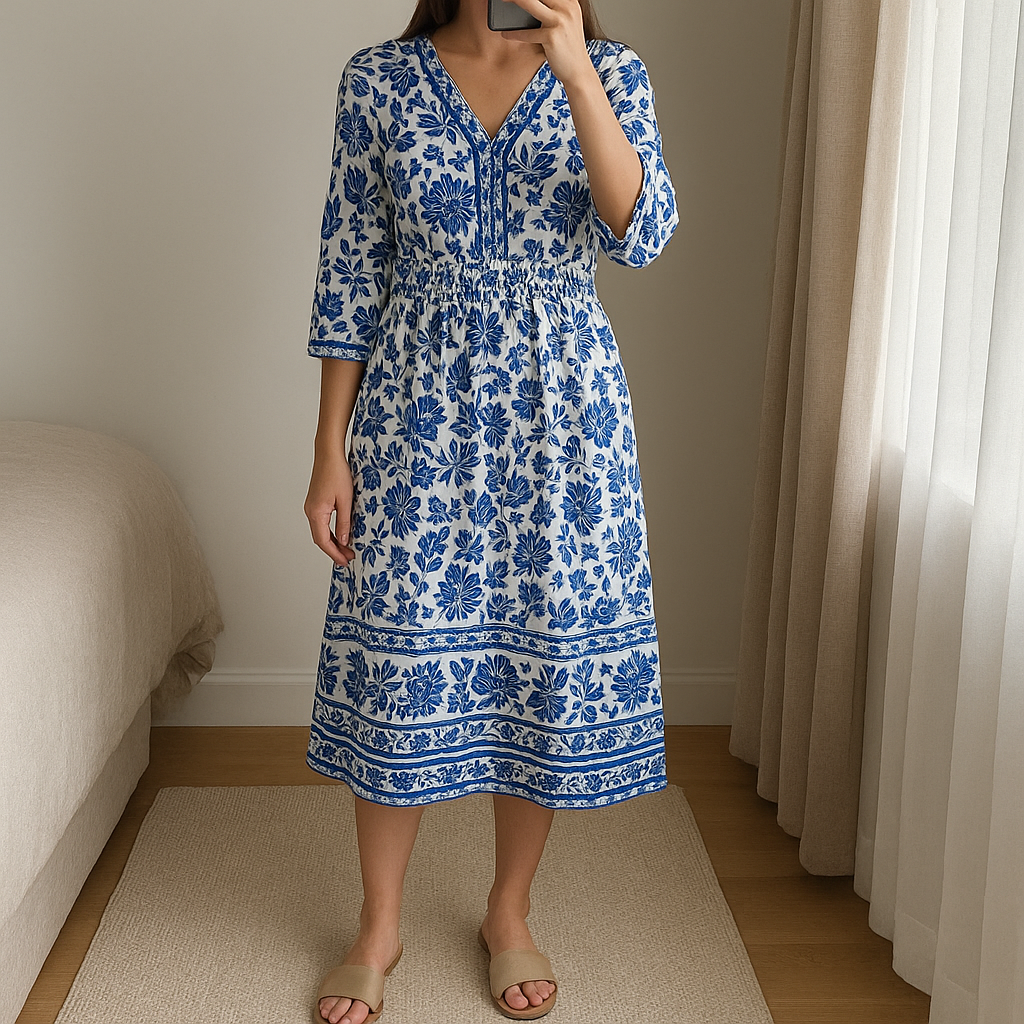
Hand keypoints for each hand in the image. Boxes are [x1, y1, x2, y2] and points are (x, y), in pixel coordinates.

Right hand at [304, 452, 356, 566]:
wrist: (328, 454)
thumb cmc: (337, 473)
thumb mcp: (346, 501)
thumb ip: (344, 522)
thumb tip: (345, 541)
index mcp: (316, 513)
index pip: (323, 541)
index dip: (335, 554)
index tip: (345, 562)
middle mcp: (310, 511)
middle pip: (320, 539)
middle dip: (334, 550)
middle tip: (349, 558)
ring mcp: (311, 507)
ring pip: (321, 531)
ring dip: (333, 542)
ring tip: (347, 549)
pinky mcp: (315, 502)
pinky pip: (321, 523)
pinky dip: (330, 532)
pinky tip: (341, 535)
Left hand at [501, 0, 595, 88]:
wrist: (579, 72)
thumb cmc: (568, 49)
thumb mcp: (564, 24)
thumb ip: (552, 11)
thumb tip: (527, 5)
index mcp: (570, 2)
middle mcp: (567, 8)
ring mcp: (560, 21)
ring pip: (530, 4)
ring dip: (512, 1)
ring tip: (501, 1)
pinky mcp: (552, 37)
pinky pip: (527, 33)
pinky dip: (514, 34)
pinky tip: (505, 34)